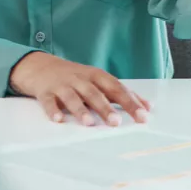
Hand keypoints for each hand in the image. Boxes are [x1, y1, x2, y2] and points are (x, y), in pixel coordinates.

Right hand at [9, 53, 150, 126]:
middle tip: (116, 122)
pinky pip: (49, 101)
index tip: (142, 116)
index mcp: (96, 76)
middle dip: (106, 107)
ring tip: (89, 123)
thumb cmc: (76, 77)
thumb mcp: (99, 81)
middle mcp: (80, 79)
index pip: (116, 88)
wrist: (42, 66)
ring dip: (80, 109)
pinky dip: (53, 110)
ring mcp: (62, 85)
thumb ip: (122, 93)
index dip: (130, 102)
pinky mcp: (46, 92)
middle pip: (95, 93)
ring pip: (72, 97)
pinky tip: (58, 119)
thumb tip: (148, 106)